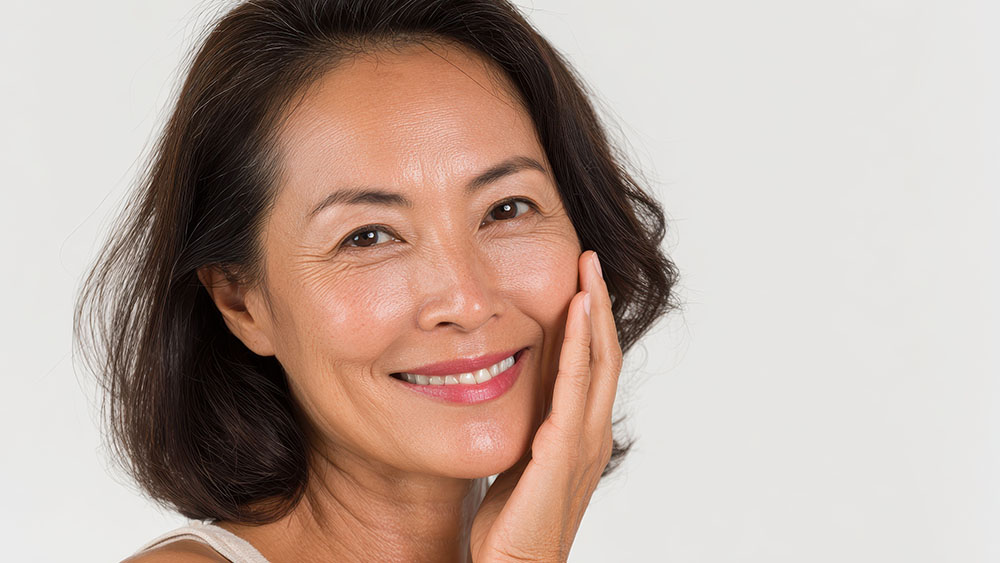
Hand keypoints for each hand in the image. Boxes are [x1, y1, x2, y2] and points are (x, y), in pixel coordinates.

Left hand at [469, 250, 622, 561]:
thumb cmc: (512, 523)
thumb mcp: (521, 459)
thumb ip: (527, 425)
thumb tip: (507, 392)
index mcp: (581, 432)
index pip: (592, 365)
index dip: (590, 322)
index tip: (580, 280)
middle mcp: (591, 432)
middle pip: (603, 354)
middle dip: (597, 304)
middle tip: (589, 259)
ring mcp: (584, 439)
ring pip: (597, 361)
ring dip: (593, 311)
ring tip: (587, 269)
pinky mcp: (565, 448)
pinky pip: (574, 385)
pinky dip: (579, 343)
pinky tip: (575, 310)